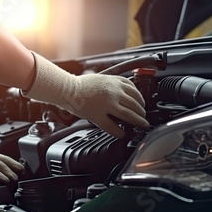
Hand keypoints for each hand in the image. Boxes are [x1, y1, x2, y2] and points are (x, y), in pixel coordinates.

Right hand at [22, 52, 149, 137]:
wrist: (67, 88)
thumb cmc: (81, 84)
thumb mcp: (102, 78)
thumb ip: (114, 84)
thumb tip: (125, 91)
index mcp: (114, 82)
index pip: (135, 91)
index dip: (141, 99)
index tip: (143, 104)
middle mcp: (113, 93)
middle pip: (135, 104)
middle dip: (142, 112)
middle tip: (144, 117)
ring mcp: (107, 105)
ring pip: (129, 115)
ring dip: (137, 121)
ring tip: (141, 124)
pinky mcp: (98, 115)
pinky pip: (113, 126)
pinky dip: (120, 131)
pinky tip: (122, 134)